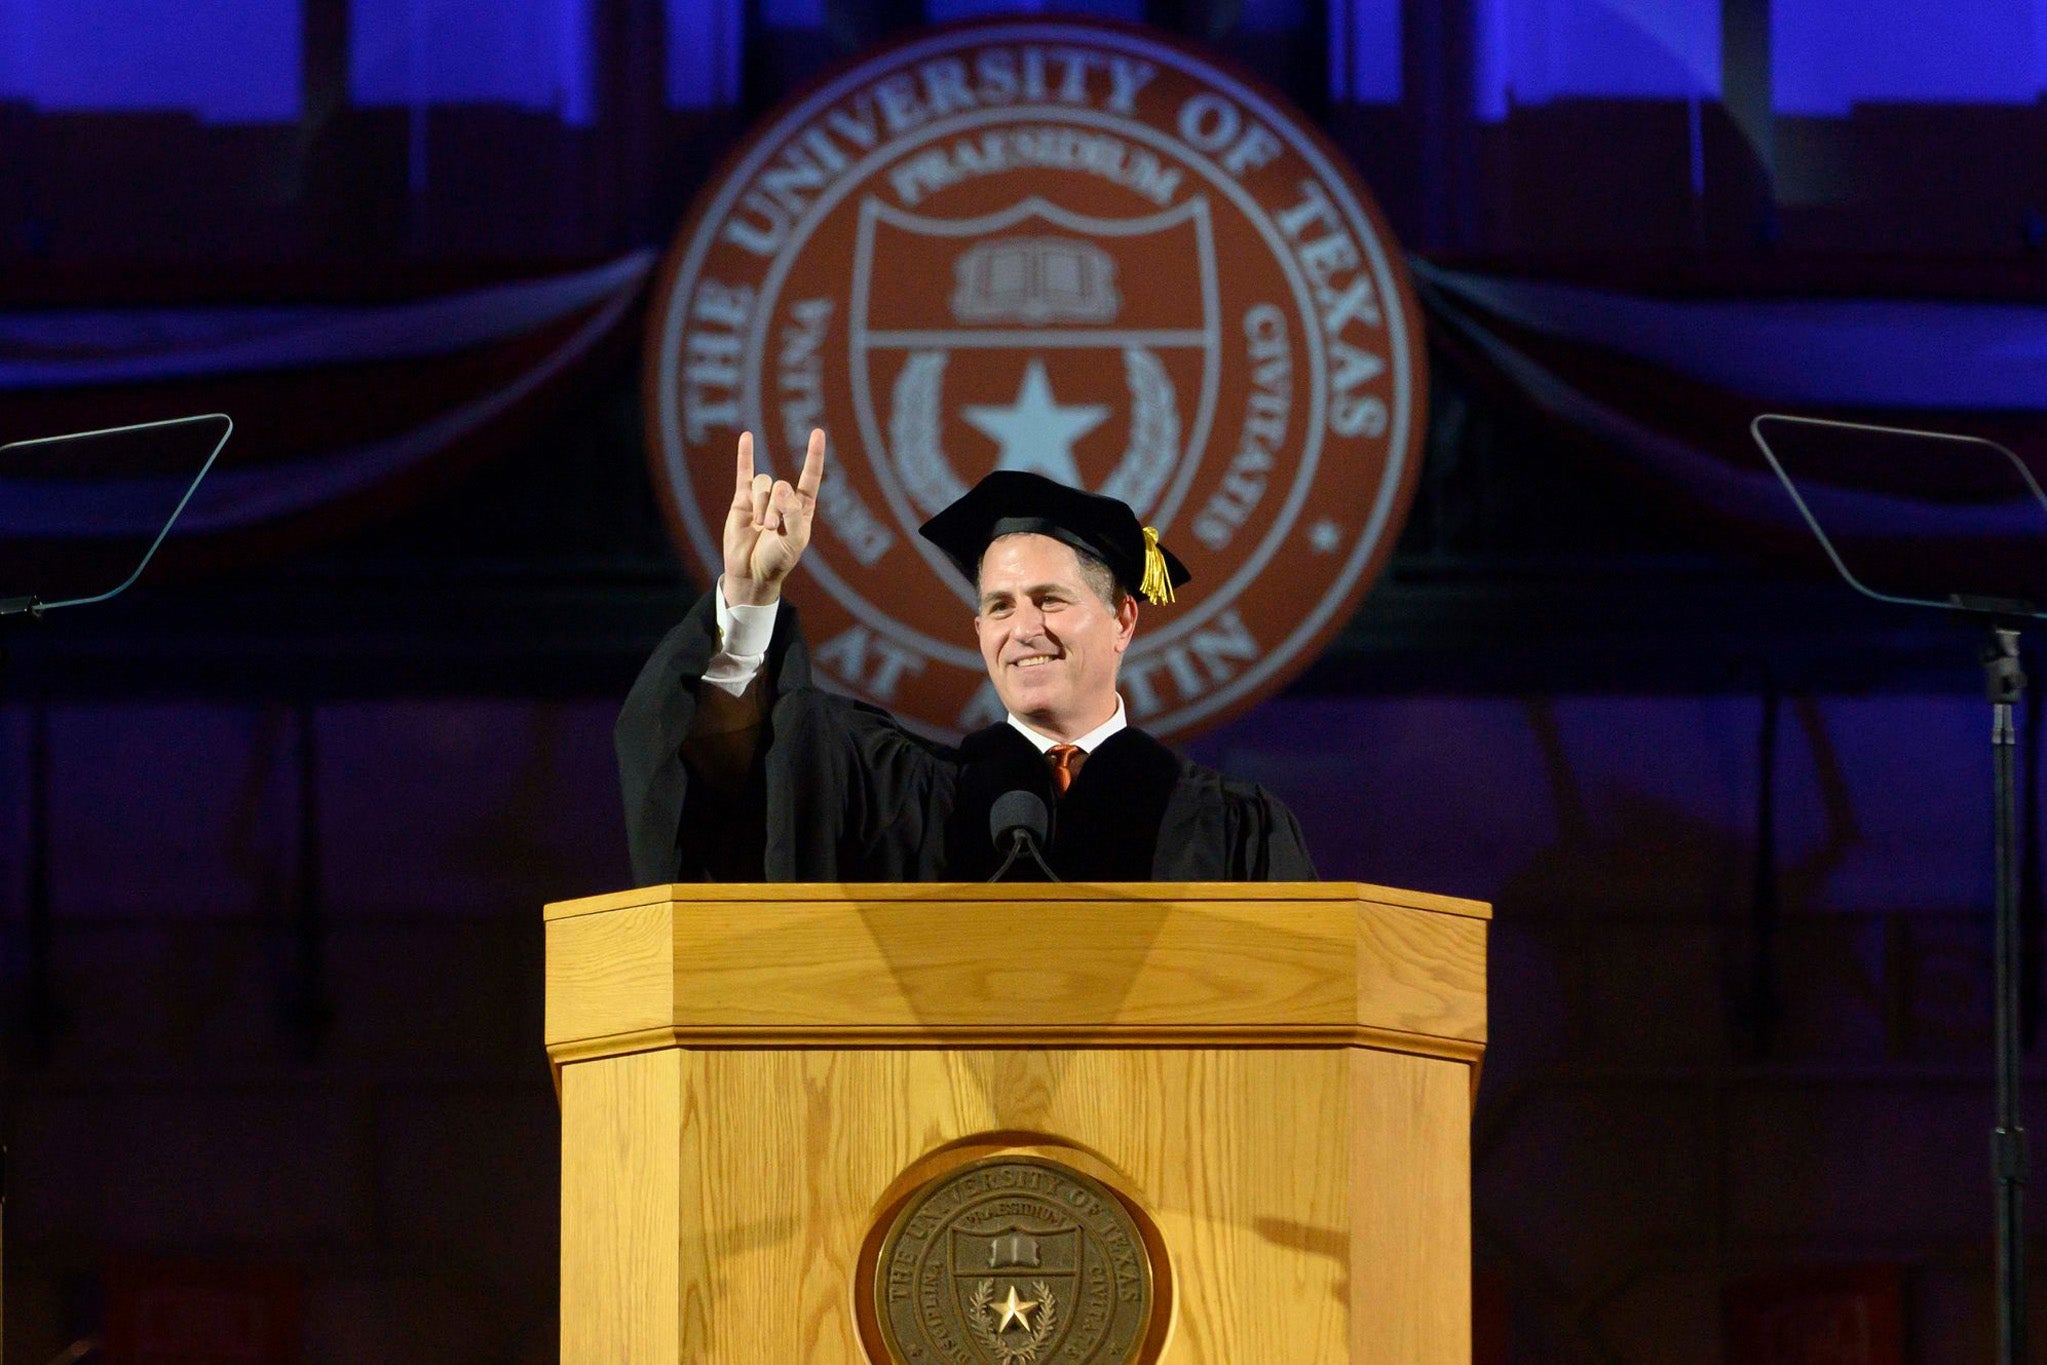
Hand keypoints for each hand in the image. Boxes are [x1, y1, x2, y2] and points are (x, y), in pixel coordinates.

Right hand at [722, 428, 825, 605]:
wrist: (752, 573)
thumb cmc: (778, 560)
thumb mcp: (795, 541)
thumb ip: (793, 514)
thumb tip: (781, 486)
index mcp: (802, 507)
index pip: (810, 476)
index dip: (813, 455)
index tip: (816, 433)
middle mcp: (783, 499)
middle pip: (781, 485)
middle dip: (775, 507)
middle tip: (772, 529)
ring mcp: (762, 498)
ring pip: (762, 484)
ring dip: (762, 505)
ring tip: (761, 527)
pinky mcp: (742, 500)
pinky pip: (744, 473)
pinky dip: (745, 455)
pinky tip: (747, 436)